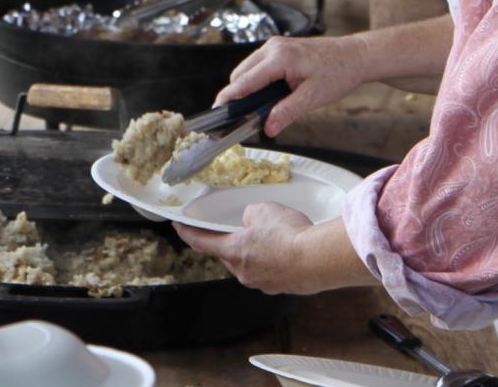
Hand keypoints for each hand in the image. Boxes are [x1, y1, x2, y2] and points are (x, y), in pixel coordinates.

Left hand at [174, 210, 367, 295]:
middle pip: (229, 255)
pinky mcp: (282, 287)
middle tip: (243, 230)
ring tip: (275, 238)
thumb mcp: (262, 211)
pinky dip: (276, 261)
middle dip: (233, 242)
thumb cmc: (288, 235)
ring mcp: (263, 283)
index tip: (179, 227)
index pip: (202, 243)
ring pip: (252, 265)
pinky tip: (289, 250)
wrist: (318, 259)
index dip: (188, 234)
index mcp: (234, 252)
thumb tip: (252, 224)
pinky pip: (272, 271)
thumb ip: (250, 216)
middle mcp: (244, 272)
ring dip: (257, 252)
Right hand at [216, 32, 370, 135]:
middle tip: (241, 117)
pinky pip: (258, 64)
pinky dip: (256, 79)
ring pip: (247, 68)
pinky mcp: (279, 47)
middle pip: (240, 74)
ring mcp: (275, 45)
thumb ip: (287, 112)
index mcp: (279, 58)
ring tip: (256, 108)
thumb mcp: (312, 98)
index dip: (229, 97)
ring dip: (247, 86)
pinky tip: (268, 94)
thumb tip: (268, 128)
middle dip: (238, 94)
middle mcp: (273, 47)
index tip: (217, 110)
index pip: (245, 81)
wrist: (355, 56)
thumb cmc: (338, 73)